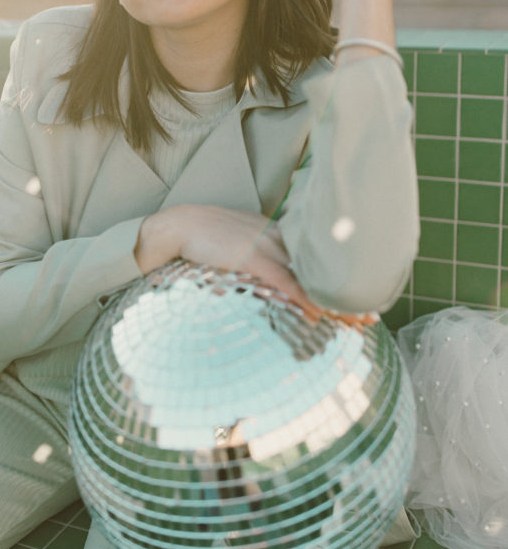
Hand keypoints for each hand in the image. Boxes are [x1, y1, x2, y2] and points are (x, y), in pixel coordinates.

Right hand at [136, 205, 376, 327]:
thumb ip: (255, 267)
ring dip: (334, 303)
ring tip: (357, 323)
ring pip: (309, 279)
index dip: (336, 281)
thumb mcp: (237, 250)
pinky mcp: (252, 258)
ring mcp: (266, 247)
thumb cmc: (202, 239)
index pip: (314, 261)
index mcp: (276, 235)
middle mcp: (278, 239)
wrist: (178, 225)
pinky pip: (284, 283)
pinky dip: (303, 300)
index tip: (357, 298)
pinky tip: (319, 316)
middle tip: (371, 317)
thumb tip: (266, 289)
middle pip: (319, 271)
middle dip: (345, 296)